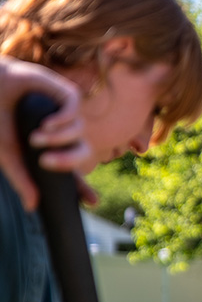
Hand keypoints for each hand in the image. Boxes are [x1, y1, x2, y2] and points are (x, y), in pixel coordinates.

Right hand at [0, 57, 92, 210]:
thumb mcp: (7, 152)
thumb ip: (22, 178)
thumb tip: (32, 207)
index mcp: (53, 148)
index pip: (73, 171)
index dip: (84, 188)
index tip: (94, 203)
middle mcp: (65, 132)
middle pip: (83, 152)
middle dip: (69, 160)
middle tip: (47, 162)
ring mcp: (67, 113)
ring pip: (78, 132)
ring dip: (58, 139)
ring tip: (35, 137)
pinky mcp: (66, 94)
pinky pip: (74, 110)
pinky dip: (63, 119)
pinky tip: (47, 124)